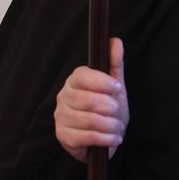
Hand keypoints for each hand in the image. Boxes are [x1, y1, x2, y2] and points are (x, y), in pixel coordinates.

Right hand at [54, 37, 128, 162]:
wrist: (105, 136)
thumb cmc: (108, 107)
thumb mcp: (115, 85)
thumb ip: (115, 64)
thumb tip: (115, 41)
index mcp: (75, 80)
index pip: (82, 75)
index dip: (102, 82)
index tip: (117, 88)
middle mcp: (63, 96)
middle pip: (88, 100)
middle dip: (110, 108)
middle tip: (117, 112)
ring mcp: (60, 117)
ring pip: (90, 120)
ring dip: (110, 125)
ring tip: (117, 127)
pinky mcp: (62, 136)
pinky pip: (87, 137)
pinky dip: (105, 138)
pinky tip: (113, 138)